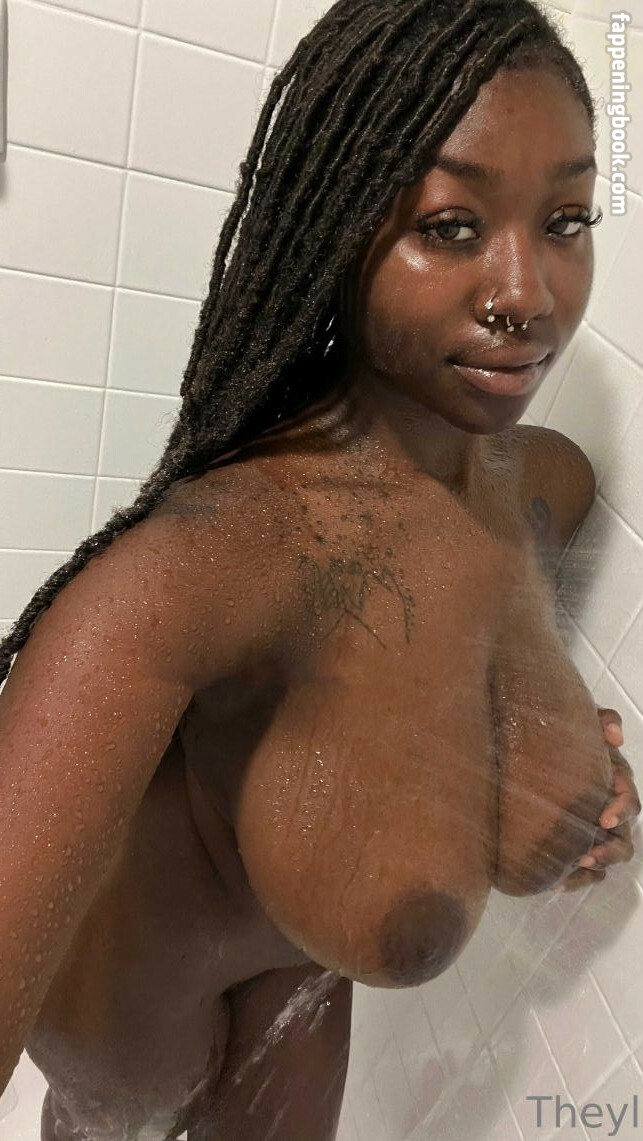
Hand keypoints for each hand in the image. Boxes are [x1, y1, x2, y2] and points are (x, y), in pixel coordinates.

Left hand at [554, 707, 640, 893]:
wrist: (523, 752)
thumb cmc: (558, 737)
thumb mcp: (579, 721)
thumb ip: (602, 719)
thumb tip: (615, 735)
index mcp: (614, 783)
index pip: (629, 801)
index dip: (621, 811)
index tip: (603, 819)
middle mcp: (608, 811)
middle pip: (623, 840)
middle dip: (610, 849)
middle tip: (587, 852)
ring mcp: (594, 832)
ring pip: (608, 858)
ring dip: (596, 866)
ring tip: (574, 865)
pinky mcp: (576, 848)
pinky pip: (587, 872)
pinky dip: (576, 879)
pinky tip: (555, 882)